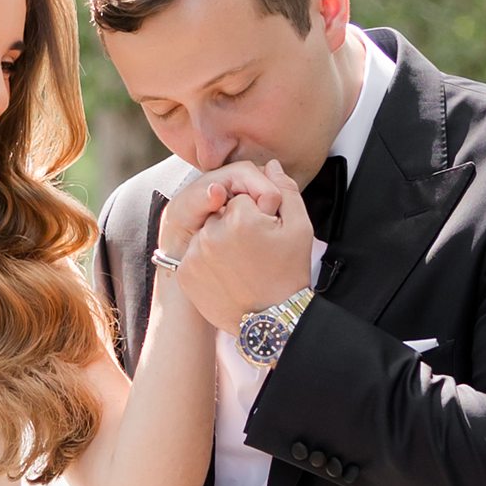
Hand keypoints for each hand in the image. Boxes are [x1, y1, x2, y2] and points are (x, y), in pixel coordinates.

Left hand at [174, 168, 312, 333]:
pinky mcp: (186, 274)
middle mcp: (212, 233)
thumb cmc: (290, 273)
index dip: (256, 214)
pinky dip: (207, 261)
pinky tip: (227, 275)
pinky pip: (195, 254)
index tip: (265, 236)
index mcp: (240, 218)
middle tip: (253, 252)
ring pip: (206, 232)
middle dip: (235, 225)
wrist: (273, 321)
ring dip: (220, 242)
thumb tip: (272, 165)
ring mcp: (195, 255)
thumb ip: (285, 190)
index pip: (242, 198)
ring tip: (241, 265)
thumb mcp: (299, 227)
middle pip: (220, 213)